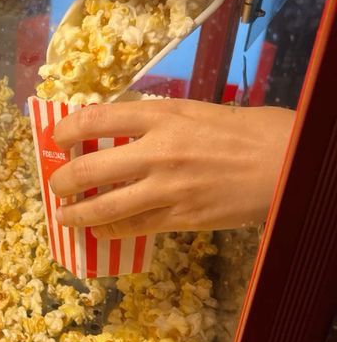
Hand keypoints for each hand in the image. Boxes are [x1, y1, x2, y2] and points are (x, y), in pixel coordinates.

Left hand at [49, 99, 294, 236]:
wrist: (284, 162)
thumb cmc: (244, 130)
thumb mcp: (195, 111)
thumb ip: (157, 120)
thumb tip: (120, 128)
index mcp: (162, 116)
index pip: (97, 118)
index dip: (67, 129)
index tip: (56, 137)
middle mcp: (157, 151)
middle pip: (91, 168)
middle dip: (63, 180)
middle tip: (56, 185)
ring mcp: (167, 187)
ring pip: (106, 206)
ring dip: (78, 213)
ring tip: (65, 216)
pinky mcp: (181, 217)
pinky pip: (134, 227)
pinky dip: (111, 230)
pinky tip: (101, 231)